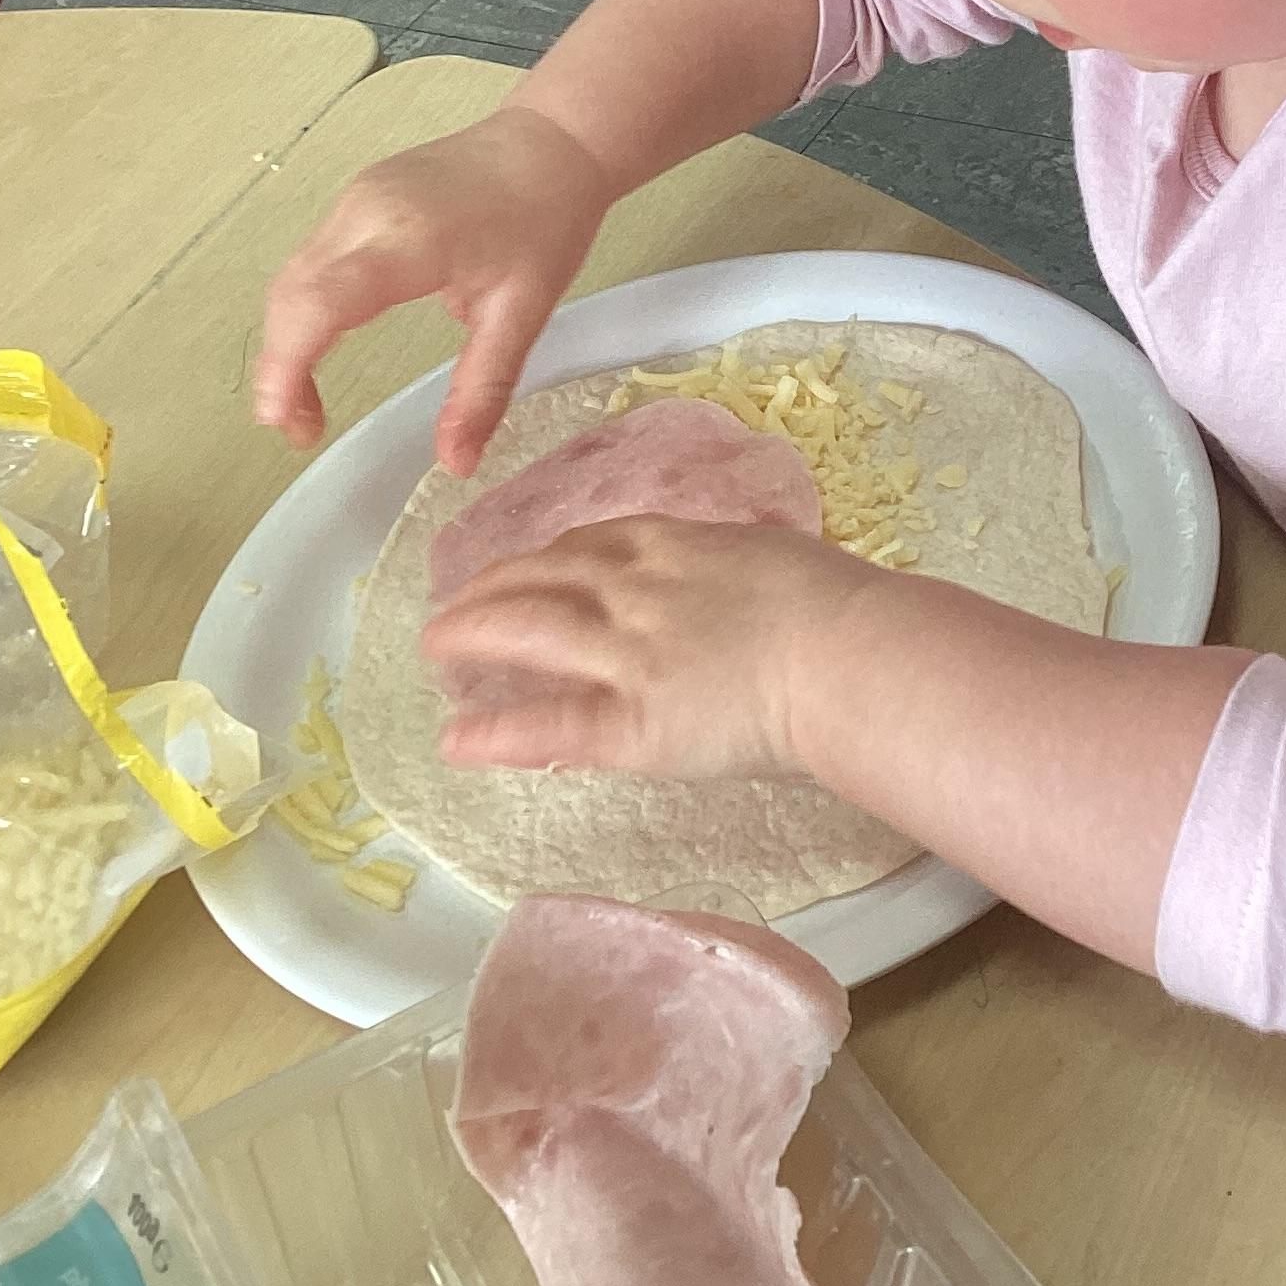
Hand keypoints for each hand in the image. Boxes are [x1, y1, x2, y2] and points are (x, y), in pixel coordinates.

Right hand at [256, 107, 613, 467]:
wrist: (551, 142)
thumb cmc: (544, 222)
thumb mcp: (523, 314)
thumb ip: (483, 389)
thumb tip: (455, 465)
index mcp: (411, 240)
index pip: (324, 301)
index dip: (289, 362)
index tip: (282, 420)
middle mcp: (367, 212)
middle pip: (293, 294)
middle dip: (282, 367)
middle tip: (301, 431)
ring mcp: (355, 198)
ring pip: (294, 275)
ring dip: (287, 340)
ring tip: (307, 405)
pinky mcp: (356, 196)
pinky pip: (311, 258)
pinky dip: (303, 309)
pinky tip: (321, 347)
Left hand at [425, 519, 884, 778]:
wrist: (848, 655)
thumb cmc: (839, 607)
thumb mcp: (777, 557)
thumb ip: (740, 565)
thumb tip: (742, 574)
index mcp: (677, 543)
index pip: (593, 544)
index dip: (549, 559)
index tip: (528, 570)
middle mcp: (636, 586)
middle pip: (543, 577)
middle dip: (491, 588)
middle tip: (459, 607)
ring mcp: (627, 652)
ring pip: (530, 630)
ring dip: (473, 634)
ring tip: (437, 647)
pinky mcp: (631, 721)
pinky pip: (550, 726)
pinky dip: (497, 734)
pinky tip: (456, 743)